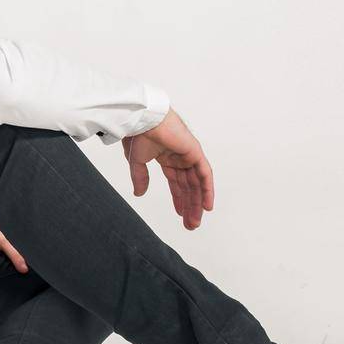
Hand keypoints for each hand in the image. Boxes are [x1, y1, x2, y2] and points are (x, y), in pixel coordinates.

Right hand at [122, 107, 213, 229]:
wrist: (143, 119)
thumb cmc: (137, 134)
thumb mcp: (136, 161)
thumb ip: (140, 177)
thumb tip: (139, 194)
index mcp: (166, 157)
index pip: (176, 183)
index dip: (178, 199)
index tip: (180, 215)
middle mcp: (180, 158)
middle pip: (188, 186)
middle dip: (189, 206)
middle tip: (190, 224)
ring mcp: (189, 155)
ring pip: (197, 184)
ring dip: (197, 203)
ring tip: (196, 221)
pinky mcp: (195, 152)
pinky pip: (205, 174)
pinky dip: (207, 190)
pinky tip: (207, 206)